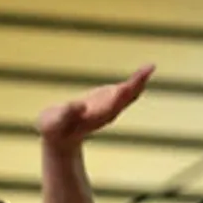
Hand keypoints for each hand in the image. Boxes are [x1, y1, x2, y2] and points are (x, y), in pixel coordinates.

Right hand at [37, 64, 154, 149]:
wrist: (60, 135)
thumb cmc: (53, 128)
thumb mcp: (52, 123)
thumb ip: (65, 114)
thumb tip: (80, 104)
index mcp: (92, 119)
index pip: (108, 107)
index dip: (116, 97)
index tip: (125, 87)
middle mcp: (106, 114)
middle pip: (124, 100)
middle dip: (134, 86)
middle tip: (147, 69)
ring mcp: (111, 108)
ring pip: (130, 95)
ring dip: (139, 81)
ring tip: (149, 67)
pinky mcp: (111, 100)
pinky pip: (128, 90)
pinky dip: (137, 80)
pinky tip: (146, 69)